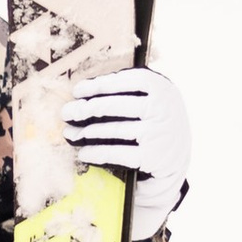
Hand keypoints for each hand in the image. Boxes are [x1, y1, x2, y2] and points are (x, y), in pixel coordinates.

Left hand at [65, 66, 189, 231]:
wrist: (175, 161)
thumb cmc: (154, 125)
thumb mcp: (152, 102)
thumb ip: (128, 93)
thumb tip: (83, 96)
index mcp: (163, 89)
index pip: (130, 80)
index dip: (101, 84)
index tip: (78, 90)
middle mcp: (163, 109)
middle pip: (117, 105)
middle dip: (87, 108)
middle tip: (67, 113)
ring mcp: (159, 134)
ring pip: (115, 129)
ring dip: (87, 132)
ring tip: (70, 134)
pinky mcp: (153, 157)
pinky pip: (117, 153)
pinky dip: (97, 153)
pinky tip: (84, 153)